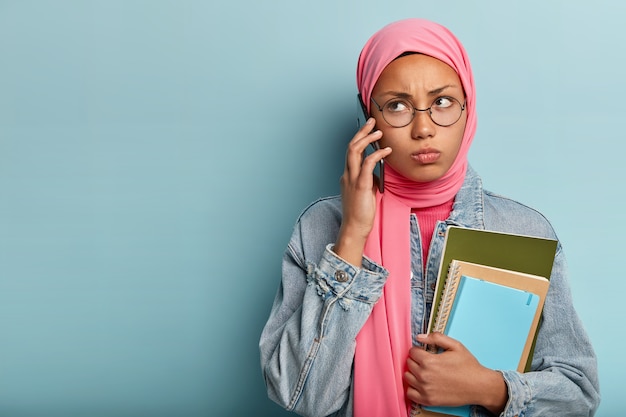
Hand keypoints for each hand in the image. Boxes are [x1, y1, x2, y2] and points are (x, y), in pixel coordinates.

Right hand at [333, 118, 390, 265]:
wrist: (355, 228)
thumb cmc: (361, 213)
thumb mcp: (366, 192)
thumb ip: (369, 180)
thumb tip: (378, 171)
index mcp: (347, 176)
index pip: (351, 152)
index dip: (359, 138)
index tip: (368, 129)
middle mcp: (347, 174)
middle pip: (351, 146)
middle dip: (361, 132)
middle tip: (372, 121)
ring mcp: (352, 179)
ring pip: (355, 151)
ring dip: (367, 138)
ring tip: (378, 131)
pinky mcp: (361, 185)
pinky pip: (368, 164)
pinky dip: (377, 154)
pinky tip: (386, 151)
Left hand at [404, 333, 507, 414]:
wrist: (479, 386)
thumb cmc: (468, 366)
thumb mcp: (455, 346)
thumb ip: (436, 338)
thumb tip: (420, 337)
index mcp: (429, 361)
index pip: (412, 352)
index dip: (419, 350)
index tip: (425, 352)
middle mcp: (424, 376)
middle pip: (409, 363)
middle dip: (416, 360)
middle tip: (426, 362)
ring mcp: (425, 389)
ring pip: (407, 377)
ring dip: (413, 373)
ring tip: (424, 372)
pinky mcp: (428, 400)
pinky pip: (410, 393)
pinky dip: (413, 388)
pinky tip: (421, 384)